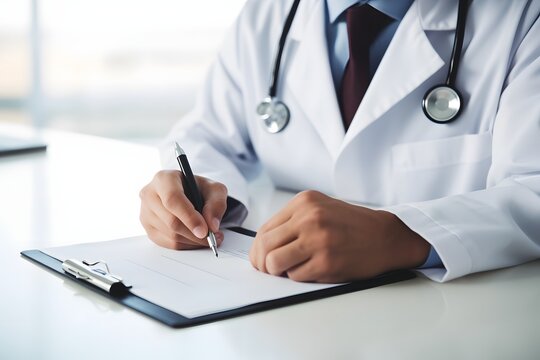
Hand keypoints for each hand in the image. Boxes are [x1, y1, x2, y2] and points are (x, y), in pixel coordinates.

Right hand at [139, 170, 227, 249]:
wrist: (188, 194)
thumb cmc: (199, 189)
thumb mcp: (215, 189)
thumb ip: (217, 204)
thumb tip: (212, 225)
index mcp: (164, 179)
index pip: (173, 200)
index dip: (189, 217)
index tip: (204, 231)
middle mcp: (150, 195)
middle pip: (171, 221)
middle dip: (195, 233)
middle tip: (213, 237)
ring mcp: (146, 213)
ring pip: (170, 235)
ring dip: (193, 240)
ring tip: (209, 237)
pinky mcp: (148, 228)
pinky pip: (168, 243)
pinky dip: (186, 245)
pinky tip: (197, 239)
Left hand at [249, 190, 429, 282]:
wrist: (385, 236)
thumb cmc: (352, 225)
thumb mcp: (320, 209)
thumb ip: (292, 221)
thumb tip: (263, 244)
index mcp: (304, 202)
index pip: (264, 229)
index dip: (258, 249)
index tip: (261, 258)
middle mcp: (309, 218)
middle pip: (264, 246)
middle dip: (261, 263)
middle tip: (267, 270)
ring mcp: (317, 240)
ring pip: (274, 263)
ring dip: (277, 272)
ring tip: (289, 271)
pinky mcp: (326, 262)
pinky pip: (295, 276)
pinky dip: (299, 277)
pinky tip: (312, 270)